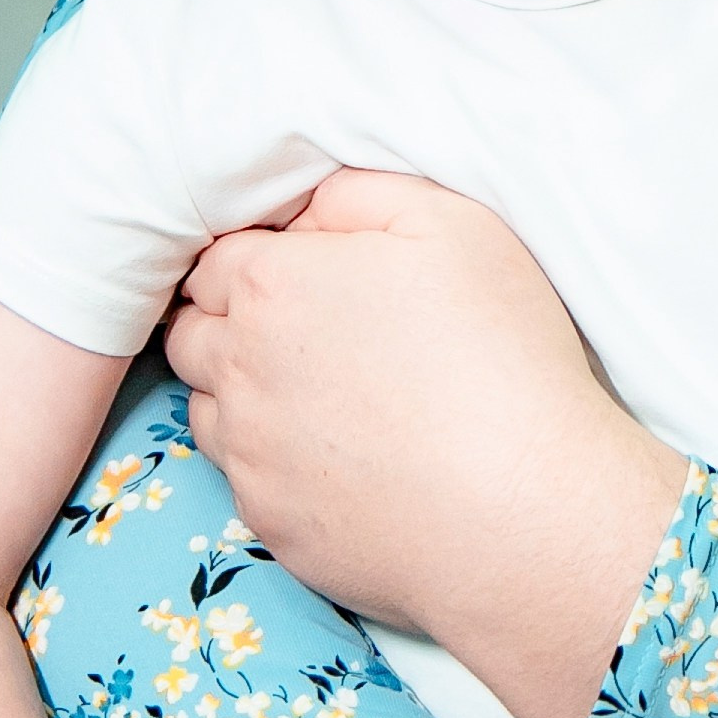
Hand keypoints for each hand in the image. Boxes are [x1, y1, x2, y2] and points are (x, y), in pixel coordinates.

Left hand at [164, 171, 685, 717]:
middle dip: (231, 319)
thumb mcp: (452, 225)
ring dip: (242, 390)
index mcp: (274, 286)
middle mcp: (239, 369)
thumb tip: (307, 207)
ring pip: (208, 406)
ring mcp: (249, 454)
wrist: (523, 511)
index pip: (218, 257)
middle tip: (305, 325)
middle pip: (193, 330)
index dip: (259, 255)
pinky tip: (340, 455)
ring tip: (321, 392)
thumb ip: (359, 193)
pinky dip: (275, 459)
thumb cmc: (500, 356)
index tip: (303, 269)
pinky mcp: (271, 523)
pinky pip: (244, 477)